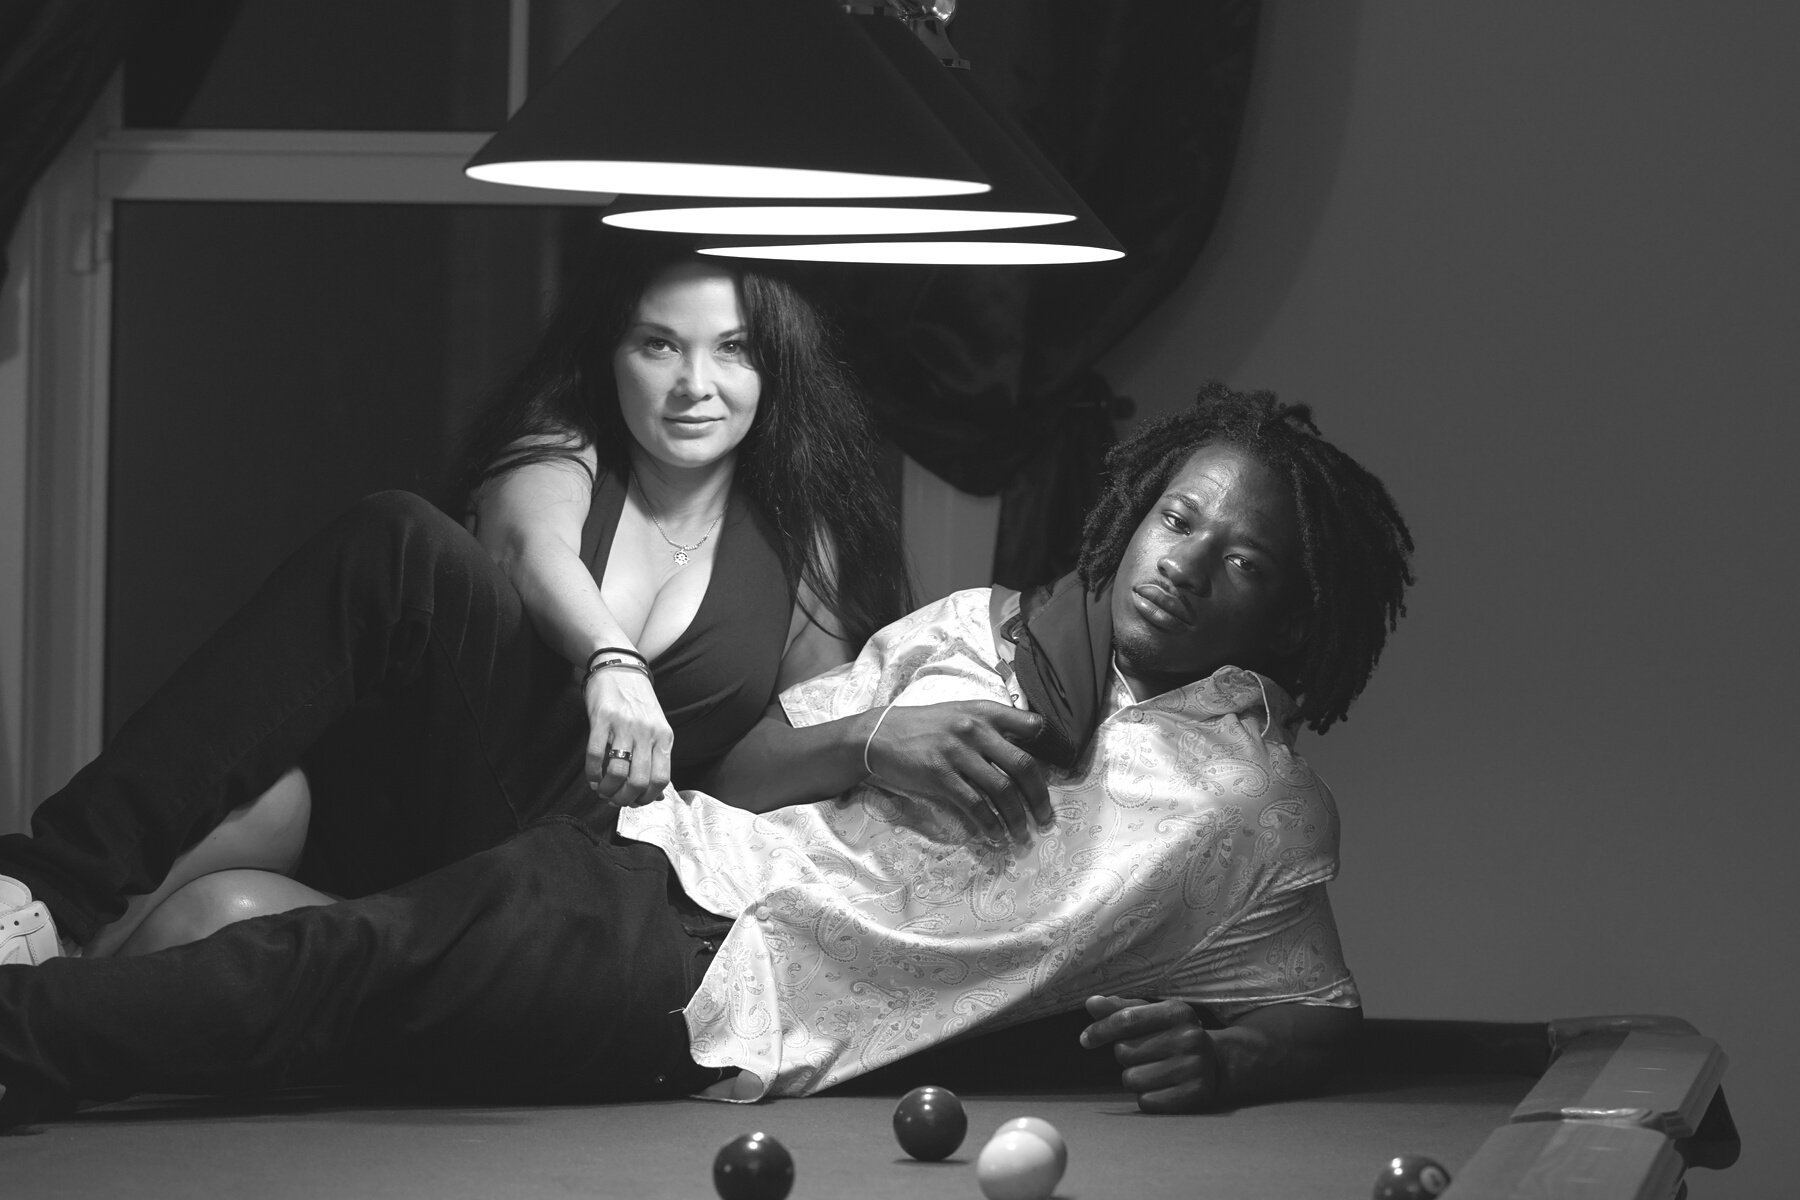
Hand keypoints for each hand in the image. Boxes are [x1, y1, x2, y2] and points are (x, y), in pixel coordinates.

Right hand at [583, 667, 672, 806]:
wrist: (620, 667)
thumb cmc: (639, 703)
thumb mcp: (656, 728)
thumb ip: (657, 759)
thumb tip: (656, 796)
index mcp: (664, 737)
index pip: (661, 779)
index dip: (647, 798)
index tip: (635, 802)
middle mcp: (647, 732)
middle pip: (638, 781)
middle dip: (624, 799)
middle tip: (615, 800)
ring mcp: (624, 725)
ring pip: (617, 772)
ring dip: (607, 790)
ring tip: (602, 791)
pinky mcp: (602, 718)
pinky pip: (596, 755)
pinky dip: (592, 774)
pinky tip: (592, 777)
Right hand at [863, 700, 1051, 846]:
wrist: (878, 735)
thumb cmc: (923, 727)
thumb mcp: (959, 713)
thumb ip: (990, 726)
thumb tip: (1025, 752)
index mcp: (984, 711)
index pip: (1031, 726)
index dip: (1049, 751)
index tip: (1057, 776)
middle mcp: (974, 729)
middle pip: (1023, 765)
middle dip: (1039, 797)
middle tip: (1045, 819)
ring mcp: (956, 752)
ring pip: (1001, 790)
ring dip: (1016, 818)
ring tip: (1021, 835)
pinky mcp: (939, 774)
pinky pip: (973, 804)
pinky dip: (988, 823)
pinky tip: (994, 835)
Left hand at [1081, 995, 1221, 1112]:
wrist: (1217, 1063)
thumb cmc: (1173, 1035)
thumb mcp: (1153, 1015)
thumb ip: (1121, 1009)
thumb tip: (1091, 1003)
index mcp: (1177, 1012)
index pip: (1127, 1019)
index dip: (1100, 1029)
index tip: (1086, 1039)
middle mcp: (1188, 1038)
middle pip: (1124, 1052)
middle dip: (1125, 1054)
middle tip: (1144, 1054)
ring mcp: (1193, 1068)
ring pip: (1132, 1079)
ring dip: (1134, 1077)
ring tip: (1153, 1070)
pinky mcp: (1194, 1096)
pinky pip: (1146, 1102)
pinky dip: (1147, 1097)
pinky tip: (1161, 1087)